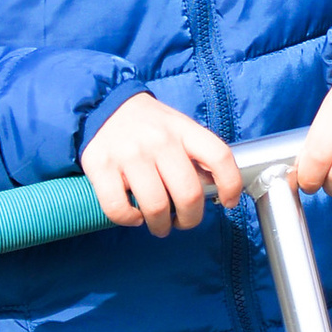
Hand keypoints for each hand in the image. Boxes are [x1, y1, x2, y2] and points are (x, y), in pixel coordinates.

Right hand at [81, 90, 242, 234]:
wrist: (103, 106)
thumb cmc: (147, 125)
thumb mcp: (178, 127)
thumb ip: (195, 154)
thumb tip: (213, 190)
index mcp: (183, 129)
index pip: (219, 156)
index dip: (231, 185)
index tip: (229, 202)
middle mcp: (158, 140)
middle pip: (188, 194)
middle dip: (190, 219)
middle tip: (183, 222)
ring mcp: (129, 154)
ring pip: (156, 207)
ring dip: (160, 225)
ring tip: (158, 224)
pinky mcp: (100, 166)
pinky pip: (119, 209)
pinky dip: (130, 220)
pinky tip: (134, 215)